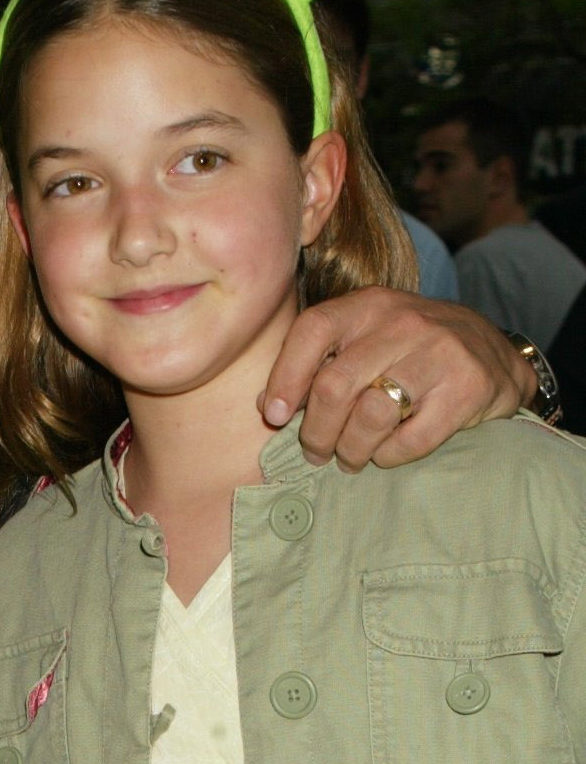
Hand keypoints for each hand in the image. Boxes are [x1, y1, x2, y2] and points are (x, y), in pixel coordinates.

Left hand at [263, 291, 528, 470]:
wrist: (494, 355)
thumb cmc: (412, 353)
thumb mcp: (366, 339)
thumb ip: (319, 362)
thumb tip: (269, 405)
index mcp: (369, 305)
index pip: (312, 330)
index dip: (286, 377)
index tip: (276, 416)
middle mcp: (404, 322)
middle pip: (335, 385)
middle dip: (316, 432)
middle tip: (316, 453)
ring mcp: (439, 353)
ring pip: (371, 416)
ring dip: (351, 450)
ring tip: (350, 458)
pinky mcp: (467, 388)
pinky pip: (410, 440)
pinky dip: (389, 456)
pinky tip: (387, 453)